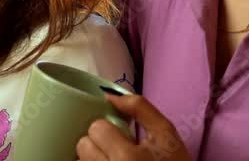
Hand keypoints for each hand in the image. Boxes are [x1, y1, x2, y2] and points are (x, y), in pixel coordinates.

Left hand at [76, 94, 190, 160]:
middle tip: (115, 149)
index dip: (108, 128)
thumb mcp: (166, 133)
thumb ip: (140, 108)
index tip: (120, 136)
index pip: (96, 128)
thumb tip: (108, 95)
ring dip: (92, 158)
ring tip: (113, 160)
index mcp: (126, 157)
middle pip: (83, 146)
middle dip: (97, 143)